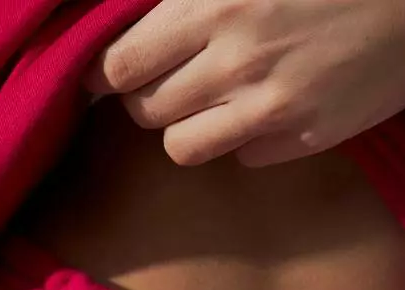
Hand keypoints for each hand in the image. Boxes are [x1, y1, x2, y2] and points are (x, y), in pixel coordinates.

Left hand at [85, 0, 404, 166]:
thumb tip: (127, 30)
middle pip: (144, 110)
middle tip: (173, 78)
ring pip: (180, 146)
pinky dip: (242, 139)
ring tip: (215, 97)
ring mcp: (269, 105)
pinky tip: (267, 105)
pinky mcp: (300, 138)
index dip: (105, 73)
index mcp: (215, 0)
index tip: (107, 73)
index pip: (120, 64)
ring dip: (188, 126)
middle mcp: (236, 57)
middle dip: (149, 97)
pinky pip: (238, 158)